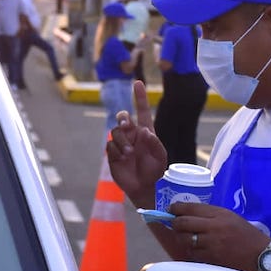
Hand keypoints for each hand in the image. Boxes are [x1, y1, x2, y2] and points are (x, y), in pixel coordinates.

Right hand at [106, 80, 167, 206]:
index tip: (138, 83)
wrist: (145, 188)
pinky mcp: (113, 155)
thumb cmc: (155, 171)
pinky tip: (123, 159)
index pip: (142, 111)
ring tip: (129, 153)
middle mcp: (132, 135)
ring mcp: (121, 144)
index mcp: (145, 132)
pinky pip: (110, 146)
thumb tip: (144, 131)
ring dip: (122, 140)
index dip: (140, 97)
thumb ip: (154, 142)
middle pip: (123, 118)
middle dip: (123, 118)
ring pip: (115, 132)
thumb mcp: (160, 156)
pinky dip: (116, 151)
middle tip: (127, 125)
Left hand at [168, 202, 269, 270]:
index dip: (177, 208)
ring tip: (187, 238)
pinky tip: (197, 250)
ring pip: (186, 239)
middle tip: (174, 224)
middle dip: (175, 223)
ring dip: (183, 239)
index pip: (191, 208)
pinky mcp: (211, 259)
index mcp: (220, 214)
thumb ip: (212, 216)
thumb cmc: (248, 236)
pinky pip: (193, 253)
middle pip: (183, 223)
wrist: (263, 257)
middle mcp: (214, 227)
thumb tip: (189, 215)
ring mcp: (212, 244)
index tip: (171, 209)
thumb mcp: (231, 218)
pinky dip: (192, 251)